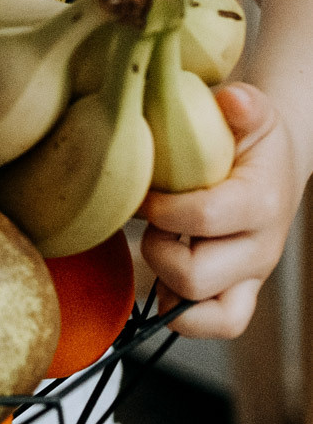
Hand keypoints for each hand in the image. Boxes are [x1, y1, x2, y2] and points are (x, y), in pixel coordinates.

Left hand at [139, 82, 301, 337]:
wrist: (276, 165)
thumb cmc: (253, 138)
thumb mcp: (253, 113)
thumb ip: (246, 105)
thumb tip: (231, 98)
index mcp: (259, 203)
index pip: (204, 219)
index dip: (163, 209)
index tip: (147, 194)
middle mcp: (259, 250)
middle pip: (197, 276)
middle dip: (158, 251)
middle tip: (151, 224)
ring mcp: (249, 277)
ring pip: (206, 314)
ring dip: (167, 285)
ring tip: (160, 249)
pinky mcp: (238, 292)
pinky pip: (213, 325)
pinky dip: (180, 312)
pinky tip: (164, 278)